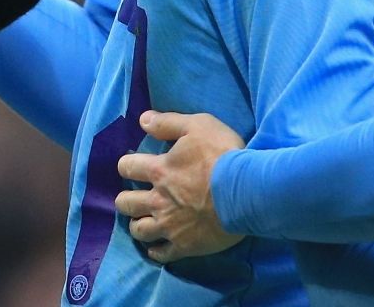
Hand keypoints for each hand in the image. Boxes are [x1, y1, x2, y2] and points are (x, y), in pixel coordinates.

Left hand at [113, 110, 245, 263]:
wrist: (248, 191)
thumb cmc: (224, 155)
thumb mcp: (198, 125)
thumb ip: (168, 122)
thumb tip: (142, 120)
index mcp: (159, 170)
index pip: (127, 168)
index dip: (126, 166)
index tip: (132, 167)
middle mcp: (158, 200)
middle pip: (125, 203)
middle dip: (125, 199)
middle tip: (134, 197)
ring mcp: (170, 226)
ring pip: (138, 230)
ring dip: (138, 225)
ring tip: (143, 221)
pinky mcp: (185, 245)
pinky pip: (161, 254)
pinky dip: (156, 251)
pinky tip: (157, 248)